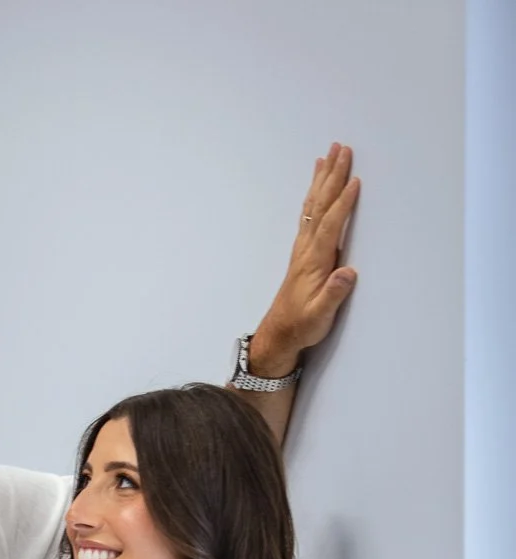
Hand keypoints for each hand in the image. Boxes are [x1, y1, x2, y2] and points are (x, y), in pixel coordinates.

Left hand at [251, 143, 360, 374]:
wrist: (280, 333)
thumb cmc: (302, 325)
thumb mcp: (319, 315)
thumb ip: (333, 294)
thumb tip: (348, 273)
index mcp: (314, 261)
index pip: (330, 226)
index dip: (342, 204)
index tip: (355, 181)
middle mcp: (306, 249)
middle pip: (320, 206)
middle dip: (332, 176)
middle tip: (342, 148)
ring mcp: (303, 247)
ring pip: (313, 205)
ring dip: (322, 179)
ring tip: (328, 154)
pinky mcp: (303, 251)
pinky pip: (309, 214)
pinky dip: (314, 195)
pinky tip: (317, 184)